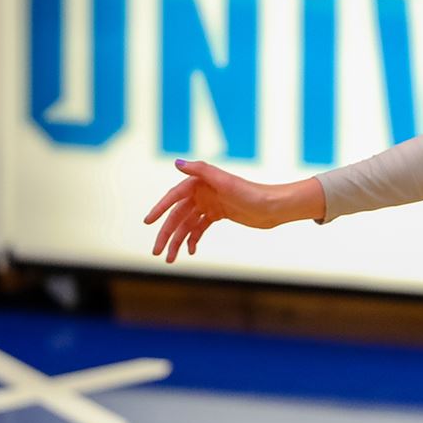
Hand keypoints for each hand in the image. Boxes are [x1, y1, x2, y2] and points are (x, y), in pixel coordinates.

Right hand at [142, 159, 289, 263]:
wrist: (274, 207)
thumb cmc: (252, 193)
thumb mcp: (226, 182)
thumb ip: (202, 170)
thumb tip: (177, 163)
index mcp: (200, 182)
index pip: (173, 197)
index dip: (159, 209)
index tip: (147, 222)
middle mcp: (202, 192)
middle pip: (178, 215)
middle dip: (166, 234)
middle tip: (157, 252)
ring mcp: (210, 204)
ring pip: (187, 225)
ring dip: (178, 241)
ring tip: (170, 260)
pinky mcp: (218, 214)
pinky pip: (199, 228)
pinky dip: (193, 239)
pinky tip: (190, 251)